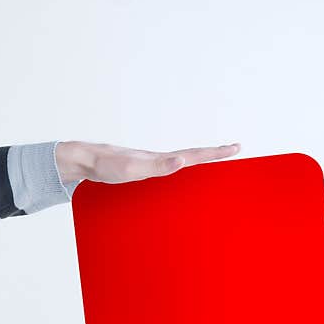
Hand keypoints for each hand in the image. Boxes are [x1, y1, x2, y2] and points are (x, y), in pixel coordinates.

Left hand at [55, 140, 241, 184]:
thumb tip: (182, 160)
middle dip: (213, 156)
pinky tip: (176, 176)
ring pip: (180, 163)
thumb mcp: (134, 169)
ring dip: (197, 163)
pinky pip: (166, 170)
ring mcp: (150, 164)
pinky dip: (178, 170)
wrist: (87, 161)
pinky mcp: (140, 171)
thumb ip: (158, 166)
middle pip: (191, 156)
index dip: (215, 153)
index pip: (195, 154)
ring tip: (213, 164)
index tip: (236, 147)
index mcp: (162, 158)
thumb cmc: (108, 165)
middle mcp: (159, 159)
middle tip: (233, 151)